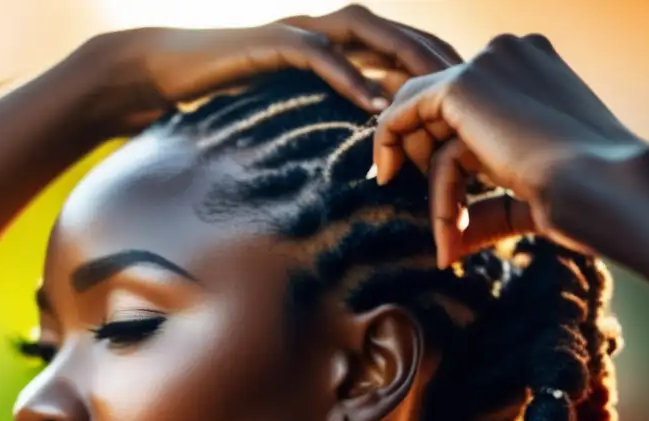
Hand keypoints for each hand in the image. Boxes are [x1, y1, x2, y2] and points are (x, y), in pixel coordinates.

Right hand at [81, 4, 461, 133]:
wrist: (170, 72)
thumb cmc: (232, 99)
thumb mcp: (295, 114)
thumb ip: (332, 124)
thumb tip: (370, 160)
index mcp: (340, 47)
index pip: (405, 51)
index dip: (443, 74)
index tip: (477, 106)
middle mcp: (328, 31)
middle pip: (400, 36)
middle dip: (442, 63)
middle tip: (478, 96)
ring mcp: (302, 31)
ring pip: (369, 35)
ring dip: (406, 62)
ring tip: (440, 94)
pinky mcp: (272, 42)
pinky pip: (318, 55)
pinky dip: (348, 76)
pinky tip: (374, 103)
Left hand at [371, 33, 648, 267]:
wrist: (606, 189)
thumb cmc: (586, 200)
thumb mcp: (532, 197)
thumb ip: (492, 205)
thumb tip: (451, 243)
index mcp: (538, 72)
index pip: (472, 104)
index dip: (444, 147)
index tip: (431, 191)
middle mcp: (513, 55)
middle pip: (441, 109)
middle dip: (425, 160)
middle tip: (436, 217)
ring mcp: (488, 64)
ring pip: (425, 124)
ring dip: (433, 187)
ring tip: (449, 237)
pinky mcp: (463, 85)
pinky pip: (403, 116)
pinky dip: (391, 152)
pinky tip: (387, 181)